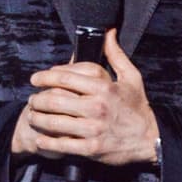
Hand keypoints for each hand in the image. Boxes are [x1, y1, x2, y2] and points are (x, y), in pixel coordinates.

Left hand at [12, 30, 158, 165]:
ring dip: (38, 119)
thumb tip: (108, 33)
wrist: (150, 139)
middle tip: (32, 99)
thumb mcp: (131, 77)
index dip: (45, 76)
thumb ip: (116, 55)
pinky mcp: (91, 148)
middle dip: (38, 99)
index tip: (35, 79)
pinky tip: (41, 138)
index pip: (65, 77)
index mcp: (103, 88)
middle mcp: (96, 107)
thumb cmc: (138, 107)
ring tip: (33, 116)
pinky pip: (62, 144)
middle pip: (55, 100)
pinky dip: (48, 141)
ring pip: (55, 122)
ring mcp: (93, 129)